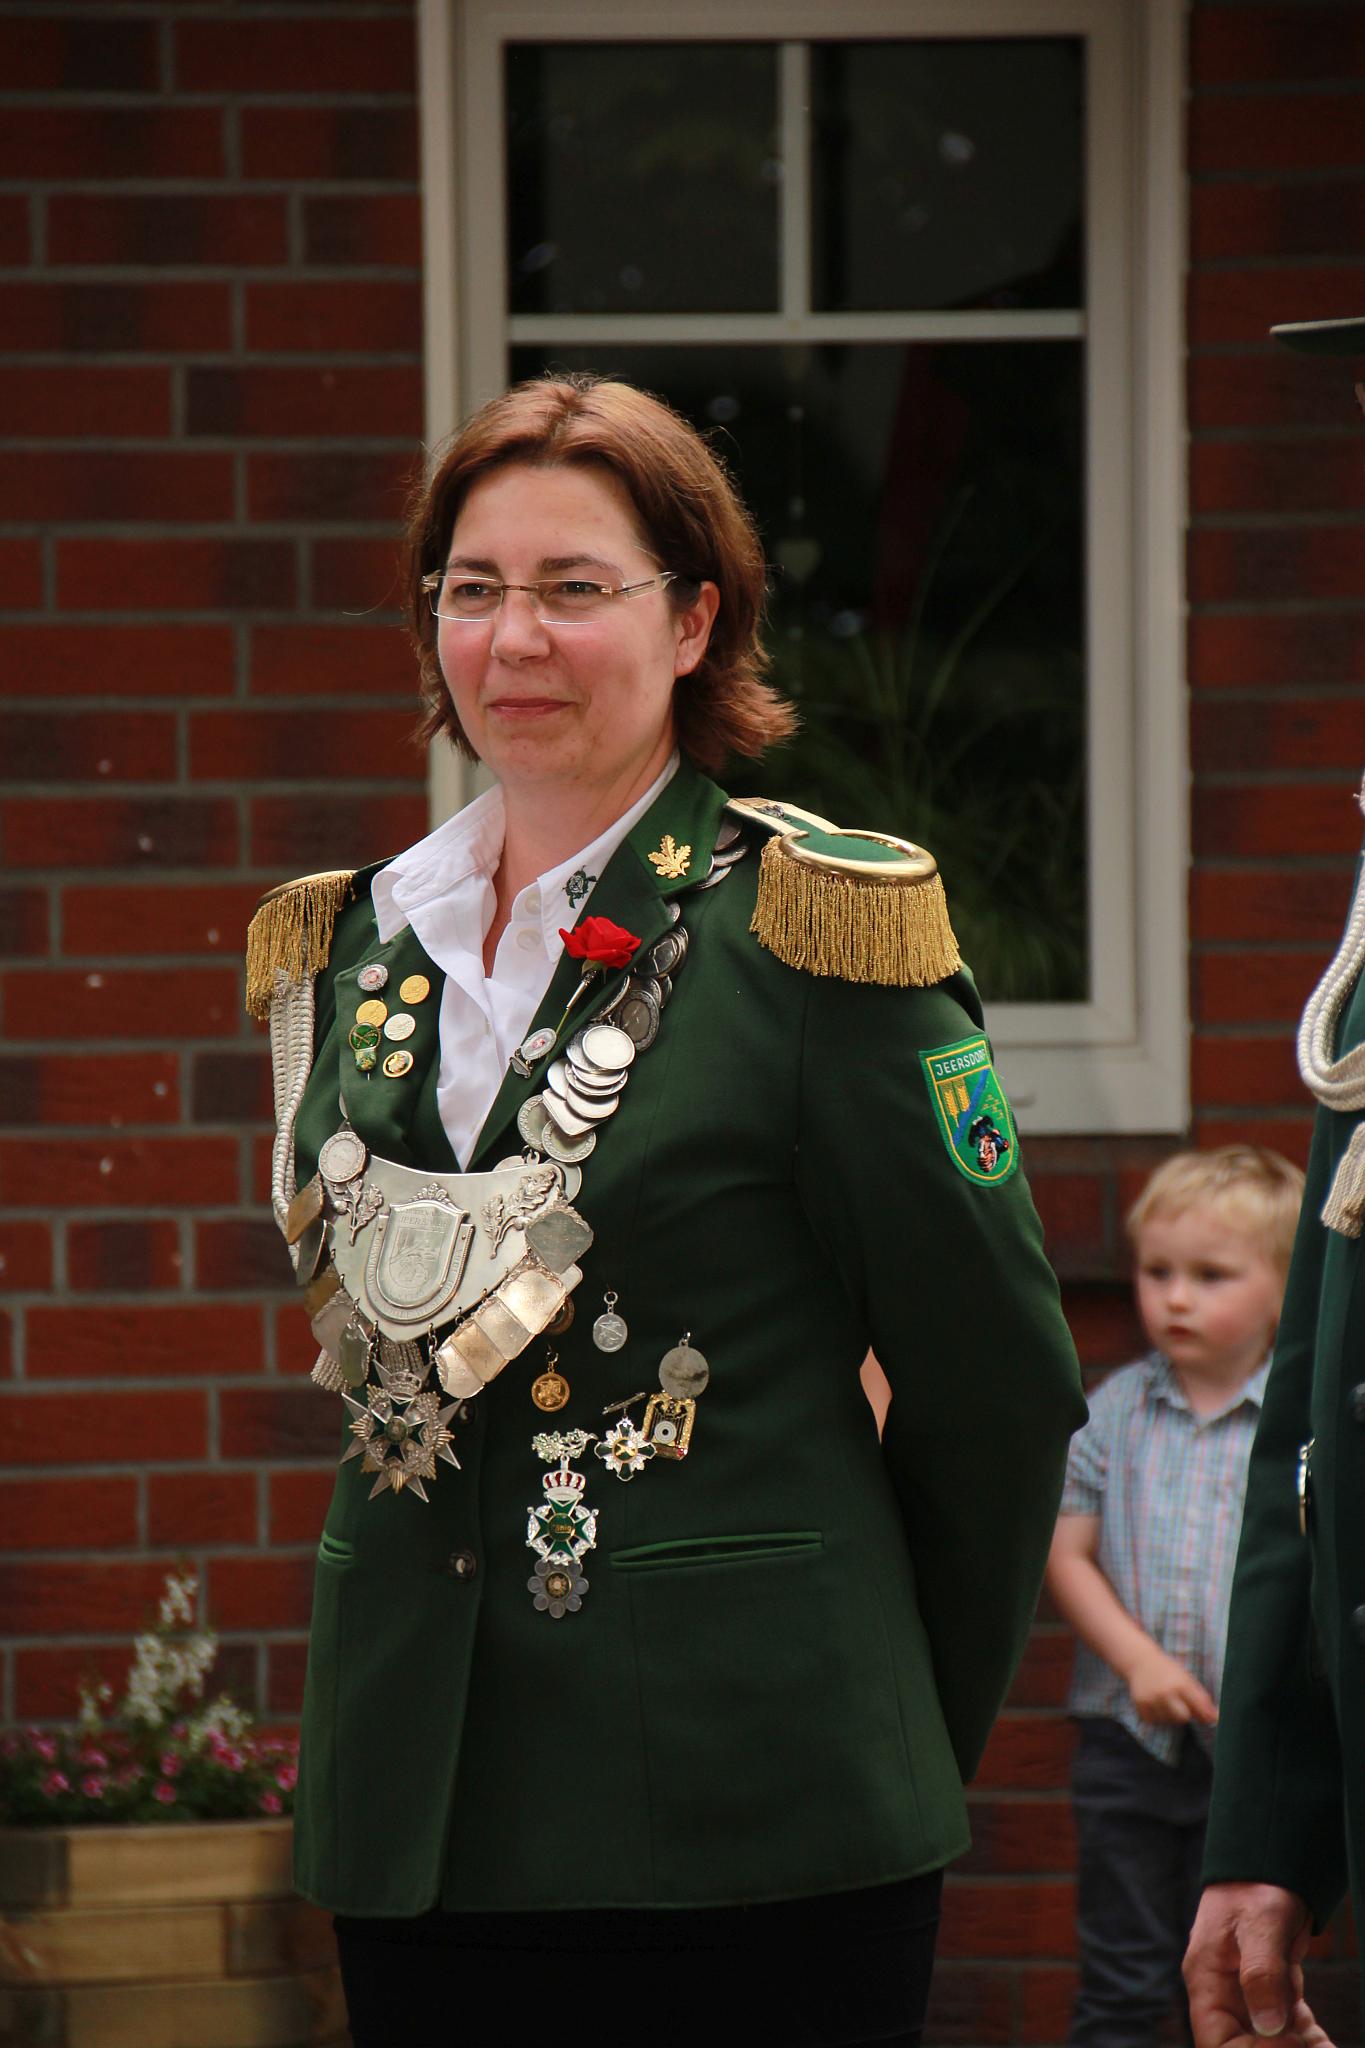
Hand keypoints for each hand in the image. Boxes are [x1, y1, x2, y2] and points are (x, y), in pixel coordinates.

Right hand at [1124, 1645, 1218, 1724]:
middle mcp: (1166, 1692)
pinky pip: (1153, 1721)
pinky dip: (1156, 1717)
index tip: (1211, 1719)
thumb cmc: (1169, 1671)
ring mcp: (1152, 1698)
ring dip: (1169, 1716)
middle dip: (1184, 1715)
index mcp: (1181, 1684)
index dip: (1207, 1716)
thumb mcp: (1187, 1679)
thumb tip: (1215, 1718)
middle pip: (1183, 1718)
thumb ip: (1201, 1698)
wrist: (1140, 1660)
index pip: (1199, 1707)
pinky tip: (1156, 1705)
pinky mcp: (1140, 1704)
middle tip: (1181, 1706)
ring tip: (1166, 1703)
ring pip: (1168, 1721)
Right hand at [1184, 1883, 1333, 2047]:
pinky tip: (1327, 2047)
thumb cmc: (1257, 1885)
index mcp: (1206, 1979)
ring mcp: (1248, 1995)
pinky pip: (1289, 2029)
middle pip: (1243, 2045)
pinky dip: (1309, 2042)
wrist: (1269, 1862)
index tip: (1289, 2043)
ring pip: (1270, 2041)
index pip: (1217, 2039)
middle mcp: (1223, 1994)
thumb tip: (1268, 2025)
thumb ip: (1261, 1972)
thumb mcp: (1261, 1923)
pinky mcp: (1273, 1992)